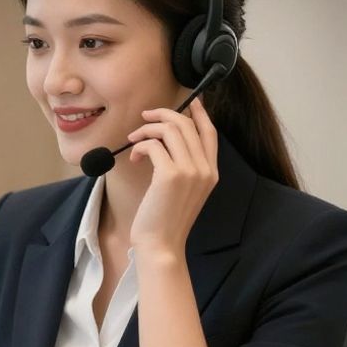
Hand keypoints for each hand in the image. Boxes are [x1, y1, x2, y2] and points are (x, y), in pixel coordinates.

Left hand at [126, 97, 217, 255]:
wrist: (161, 245)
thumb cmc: (165, 219)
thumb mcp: (183, 191)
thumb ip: (184, 167)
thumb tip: (167, 140)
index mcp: (211, 172)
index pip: (210, 132)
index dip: (200, 113)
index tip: (191, 101)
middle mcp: (205, 169)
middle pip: (187, 124)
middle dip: (163, 115)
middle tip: (144, 118)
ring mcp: (190, 171)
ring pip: (170, 129)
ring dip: (147, 129)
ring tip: (134, 140)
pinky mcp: (170, 175)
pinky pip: (154, 144)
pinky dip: (140, 145)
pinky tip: (134, 157)